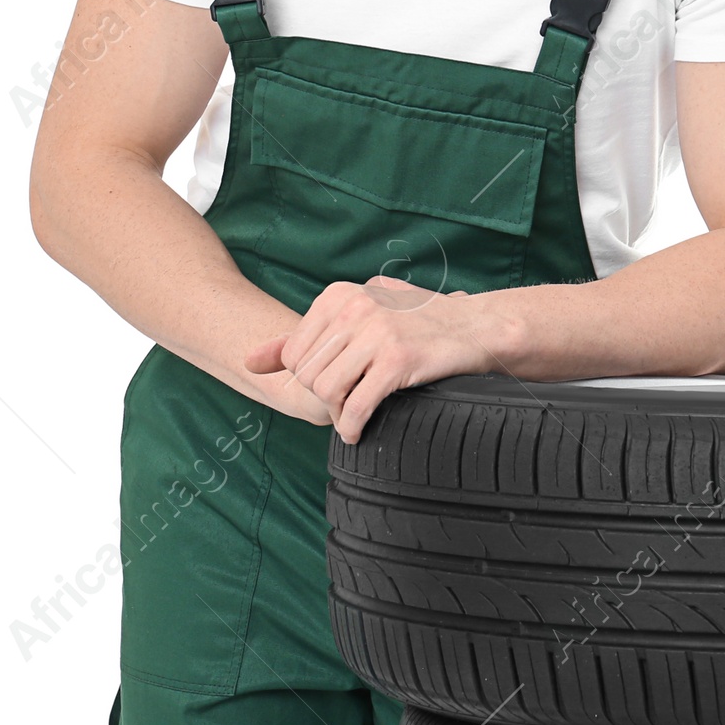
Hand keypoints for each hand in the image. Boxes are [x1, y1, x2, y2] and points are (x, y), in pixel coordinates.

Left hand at [242, 280, 492, 444]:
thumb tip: (249, 360)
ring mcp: (377, 332)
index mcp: (341, 294)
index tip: (334, 384)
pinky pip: (355, 406)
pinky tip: (359, 430)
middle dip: (324, 397)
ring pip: (327, 391)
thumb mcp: (360, 315)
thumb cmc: (417, 323)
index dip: (309, 378)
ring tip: (353, 415)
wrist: (475, 327)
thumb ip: (305, 335)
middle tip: (346, 403)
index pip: (293, 353)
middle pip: (308, 374)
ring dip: (337, 413)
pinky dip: (352, 427)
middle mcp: (356, 307)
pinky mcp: (397, 360)